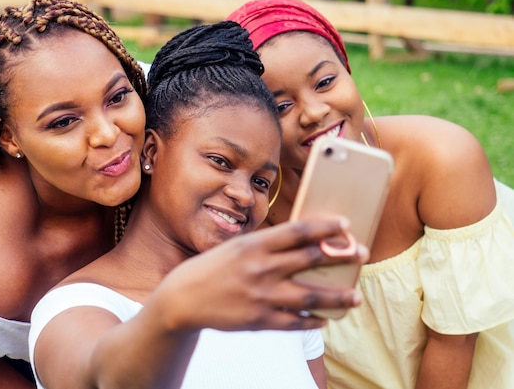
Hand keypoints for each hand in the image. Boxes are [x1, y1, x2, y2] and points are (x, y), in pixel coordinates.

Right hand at [151, 218, 367, 332]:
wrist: (184, 299)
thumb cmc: (212, 268)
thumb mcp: (237, 247)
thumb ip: (267, 245)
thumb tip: (303, 242)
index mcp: (255, 245)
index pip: (299, 231)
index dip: (325, 226)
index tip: (345, 224)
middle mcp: (261, 268)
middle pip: (312, 259)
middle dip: (342, 255)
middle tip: (362, 254)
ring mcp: (262, 296)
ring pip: (311, 296)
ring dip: (338, 296)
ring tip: (356, 297)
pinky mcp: (260, 320)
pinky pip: (296, 322)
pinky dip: (313, 321)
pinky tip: (325, 318)